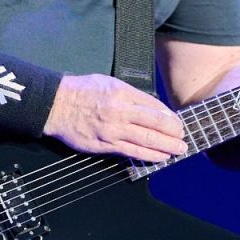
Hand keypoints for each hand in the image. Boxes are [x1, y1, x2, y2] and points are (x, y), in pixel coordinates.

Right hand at [47, 74, 187, 162]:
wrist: (56, 106)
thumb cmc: (80, 91)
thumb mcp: (107, 82)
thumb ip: (128, 93)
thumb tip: (148, 105)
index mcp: (122, 93)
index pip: (154, 106)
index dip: (169, 116)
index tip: (177, 122)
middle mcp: (120, 111)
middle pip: (155, 124)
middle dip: (173, 133)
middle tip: (183, 138)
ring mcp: (113, 130)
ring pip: (146, 140)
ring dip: (166, 147)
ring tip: (178, 150)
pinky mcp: (105, 145)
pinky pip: (132, 152)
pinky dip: (149, 156)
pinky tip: (160, 157)